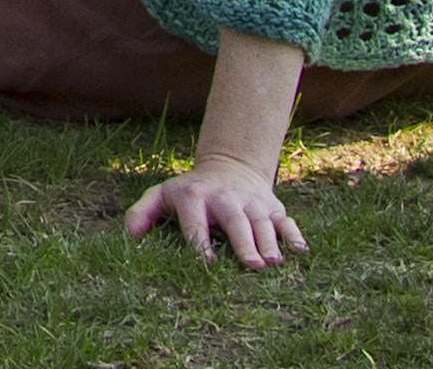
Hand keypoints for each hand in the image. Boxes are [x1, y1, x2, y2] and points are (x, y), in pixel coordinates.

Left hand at [123, 154, 300, 265]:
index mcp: (195, 197)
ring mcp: (252, 202)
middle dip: (244, 242)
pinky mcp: (273, 207)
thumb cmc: (190, 193)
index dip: (200, 242)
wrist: (229, 168)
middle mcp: (225, 198)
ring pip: (262, 222)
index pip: (196, 222)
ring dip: (269, 242)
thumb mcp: (162, 195)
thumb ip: (141, 212)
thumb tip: (131, 239)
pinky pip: (287, 221)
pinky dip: (295, 235)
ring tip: (274, 262)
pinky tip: (301, 252)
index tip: (207, 263)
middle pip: (236, 221)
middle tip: (252, 265)